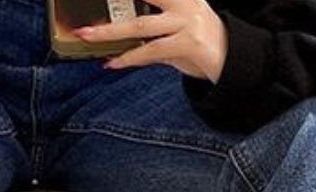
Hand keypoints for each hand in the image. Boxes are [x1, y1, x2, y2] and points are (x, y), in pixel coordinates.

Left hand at [73, 0, 227, 82]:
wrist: (230, 58)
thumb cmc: (199, 39)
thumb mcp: (178, 21)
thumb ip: (153, 18)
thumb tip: (119, 27)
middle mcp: (183, 2)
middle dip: (114, 0)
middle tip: (85, 18)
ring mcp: (185, 23)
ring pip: (140, 25)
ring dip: (110, 31)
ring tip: (87, 35)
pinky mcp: (187, 44)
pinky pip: (151, 51)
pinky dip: (129, 58)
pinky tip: (113, 62)